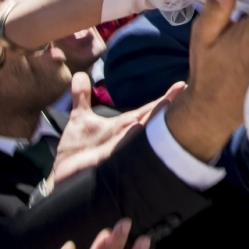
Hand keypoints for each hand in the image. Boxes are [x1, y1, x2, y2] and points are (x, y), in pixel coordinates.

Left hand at [50, 73, 182, 185]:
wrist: (62, 174)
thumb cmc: (77, 150)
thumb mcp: (79, 118)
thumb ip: (81, 96)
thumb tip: (80, 74)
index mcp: (124, 125)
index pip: (149, 109)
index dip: (165, 98)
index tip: (182, 85)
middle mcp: (126, 136)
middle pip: (152, 119)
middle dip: (168, 106)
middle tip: (186, 92)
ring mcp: (119, 148)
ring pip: (142, 133)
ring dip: (155, 120)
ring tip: (169, 105)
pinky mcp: (106, 161)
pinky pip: (121, 149)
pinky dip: (130, 138)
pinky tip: (138, 126)